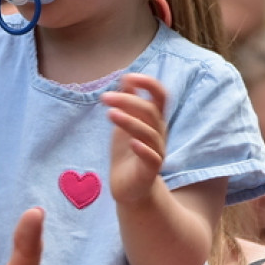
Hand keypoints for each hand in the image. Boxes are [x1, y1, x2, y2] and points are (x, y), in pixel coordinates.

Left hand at [102, 73, 167, 205]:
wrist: (129, 188)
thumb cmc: (127, 152)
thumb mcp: (124, 123)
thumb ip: (127, 103)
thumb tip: (126, 77)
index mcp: (153, 120)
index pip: (160, 96)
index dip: (149, 84)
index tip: (130, 76)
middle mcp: (158, 134)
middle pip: (151, 112)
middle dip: (128, 101)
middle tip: (104, 97)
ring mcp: (156, 152)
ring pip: (150, 133)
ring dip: (130, 121)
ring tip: (110, 113)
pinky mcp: (150, 171)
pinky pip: (152, 158)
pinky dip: (143, 149)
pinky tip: (131, 142)